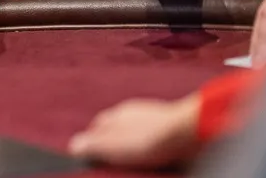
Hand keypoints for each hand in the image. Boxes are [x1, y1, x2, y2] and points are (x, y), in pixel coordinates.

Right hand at [68, 95, 199, 169]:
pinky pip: (154, 128)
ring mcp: (152, 113)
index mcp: (115, 116)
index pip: (96, 127)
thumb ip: (94, 145)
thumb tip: (73, 146)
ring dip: (132, 136)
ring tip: (134, 151)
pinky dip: (150, 137)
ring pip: (134, 125)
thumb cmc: (154, 138)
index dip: (93, 140)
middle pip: (114, 124)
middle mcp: (131, 110)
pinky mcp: (171, 121)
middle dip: (111, 137)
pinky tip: (156, 147)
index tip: (92, 153)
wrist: (192, 130)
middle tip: (112, 154)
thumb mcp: (117, 147)